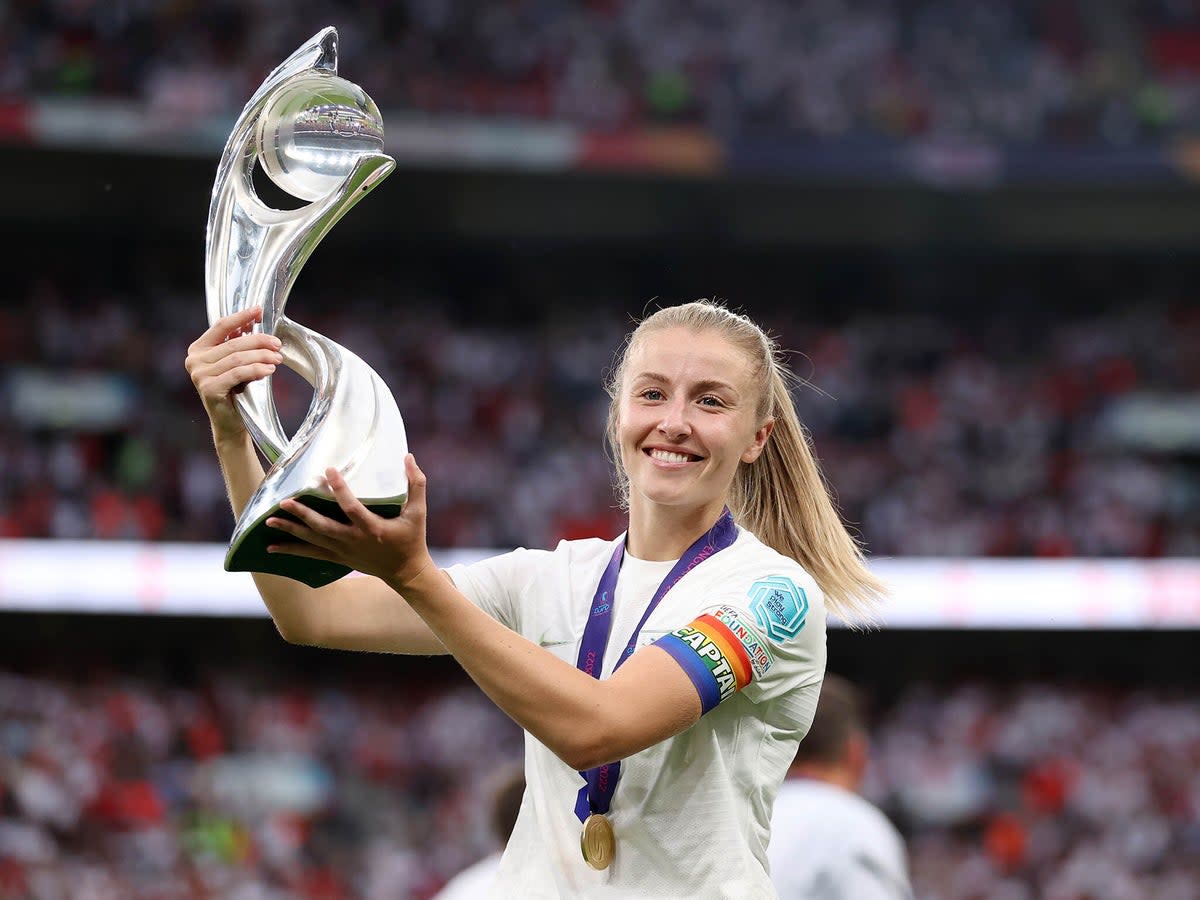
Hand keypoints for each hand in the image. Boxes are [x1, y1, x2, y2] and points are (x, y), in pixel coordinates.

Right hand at [184, 306, 282, 440]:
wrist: (230, 422)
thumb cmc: (235, 390)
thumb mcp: (236, 363)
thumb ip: (240, 344)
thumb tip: (255, 320)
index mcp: (198, 349)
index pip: (221, 326)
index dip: (241, 317)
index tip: (259, 310)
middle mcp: (194, 360)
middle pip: (233, 343)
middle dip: (259, 341)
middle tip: (277, 344)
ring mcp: (200, 375)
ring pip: (238, 358)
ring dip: (262, 356)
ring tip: (277, 359)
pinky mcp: (209, 388)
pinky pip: (238, 373)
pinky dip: (256, 370)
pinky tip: (269, 371)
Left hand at [265, 454, 434, 588]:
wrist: (406, 573)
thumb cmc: (412, 540)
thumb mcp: (419, 512)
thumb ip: (416, 484)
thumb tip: (409, 457)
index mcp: (372, 528)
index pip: (352, 507)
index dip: (339, 489)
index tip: (328, 470)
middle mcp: (354, 541)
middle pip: (323, 527)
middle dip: (303, 515)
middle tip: (284, 502)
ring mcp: (344, 552)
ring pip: (313, 541)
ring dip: (291, 530)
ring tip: (270, 519)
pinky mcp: (339, 558)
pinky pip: (311, 554)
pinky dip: (292, 551)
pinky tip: (272, 547)